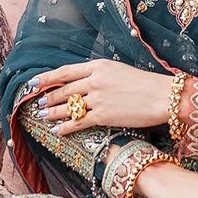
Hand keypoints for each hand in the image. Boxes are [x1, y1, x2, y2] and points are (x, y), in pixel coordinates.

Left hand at [24, 61, 175, 134]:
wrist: (162, 97)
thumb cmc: (145, 84)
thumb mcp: (119, 70)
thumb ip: (100, 74)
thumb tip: (83, 83)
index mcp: (99, 66)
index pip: (65, 71)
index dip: (47, 78)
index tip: (34, 82)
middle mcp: (94, 80)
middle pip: (64, 90)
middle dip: (49, 97)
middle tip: (40, 103)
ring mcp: (97, 98)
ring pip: (68, 107)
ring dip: (53, 112)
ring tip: (44, 116)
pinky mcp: (103, 116)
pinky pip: (78, 122)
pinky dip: (65, 128)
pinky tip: (57, 131)